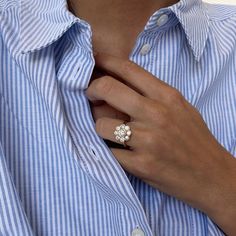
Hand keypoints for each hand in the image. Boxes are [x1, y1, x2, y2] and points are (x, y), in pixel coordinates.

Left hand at [86, 53, 235, 234]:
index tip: (93, 61)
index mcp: (166, 96)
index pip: (128, 69)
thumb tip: (120, 86)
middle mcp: (156, 114)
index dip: (105, 61)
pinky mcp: (141, 165)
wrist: (211, 174)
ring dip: (100, 127)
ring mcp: (148, 140)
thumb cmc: (194, 139)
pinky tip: (118, 151)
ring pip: (102, 124)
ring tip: (108, 132)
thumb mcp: (179, 108)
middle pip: (107, 89)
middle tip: (91, 96)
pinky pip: (110, 153)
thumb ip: (152, 95)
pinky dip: (109, 151)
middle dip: (92, 90)